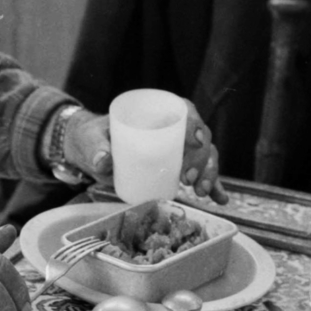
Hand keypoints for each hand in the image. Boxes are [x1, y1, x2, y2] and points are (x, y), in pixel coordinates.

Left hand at [68, 102, 227, 203]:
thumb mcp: (91, 139)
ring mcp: (177, 150)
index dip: (194, 123)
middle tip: (189, 178)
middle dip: (202, 158)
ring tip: (201, 191)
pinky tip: (220, 199)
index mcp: (155, 113)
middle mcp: (172, 130)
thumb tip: (103, 160)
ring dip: (210, 173)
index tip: (195, 141)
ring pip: (205, 157)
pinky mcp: (177, 170)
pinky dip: (213, 187)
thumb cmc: (93, 138)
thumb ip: (96, 148)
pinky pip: (201, 176)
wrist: (90, 152)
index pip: (184, 111)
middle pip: (200, 138)